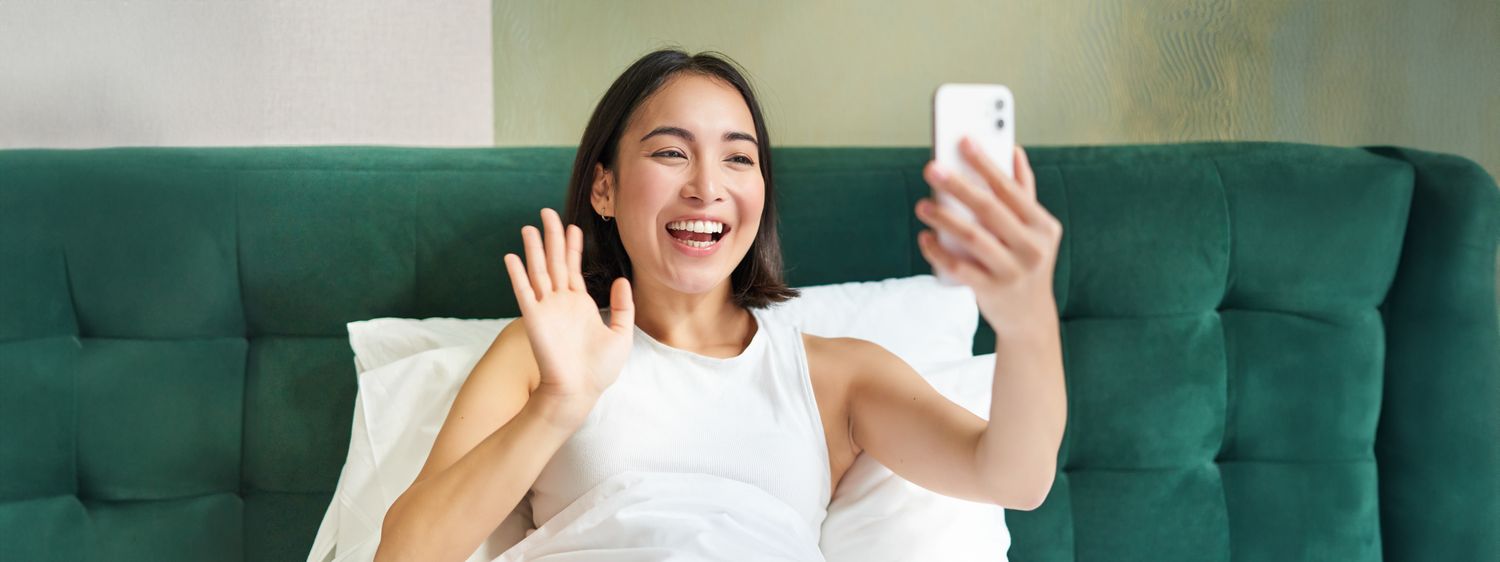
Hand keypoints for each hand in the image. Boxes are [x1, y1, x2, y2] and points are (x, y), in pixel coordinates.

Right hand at [503, 208, 635, 409]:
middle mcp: (561, 302)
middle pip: (554, 261)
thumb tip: (622, 280)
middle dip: (551, 236)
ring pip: (538, 271)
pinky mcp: (534, 319)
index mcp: (580, 304)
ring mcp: (546, 309)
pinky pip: (524, 292)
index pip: (574, 268)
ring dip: (533, 249)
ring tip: (528, 227)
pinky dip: (517, 274)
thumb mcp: (621, 334)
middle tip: (547, 212)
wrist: (580, 391)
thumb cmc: (600, 370)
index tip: (571, 226)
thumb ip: (622, 306)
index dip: (572, 246)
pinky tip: (512, 257)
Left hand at [916, 137, 1062, 338]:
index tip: (963, 140)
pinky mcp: (992, 291)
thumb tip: (1014, 150)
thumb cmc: (1025, 261)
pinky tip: (925, 238)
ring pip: (973, 238)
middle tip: (931, 168)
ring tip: (922, 205)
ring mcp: (1013, 271)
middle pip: (989, 210)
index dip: (986, 163)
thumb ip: (1023, 190)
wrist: (1029, 317)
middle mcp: (1032, 247)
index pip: (1011, 189)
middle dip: (958, 186)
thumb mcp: (1034, 229)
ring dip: (944, 218)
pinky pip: (959, 267)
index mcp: (1043, 225)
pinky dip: (939, 252)